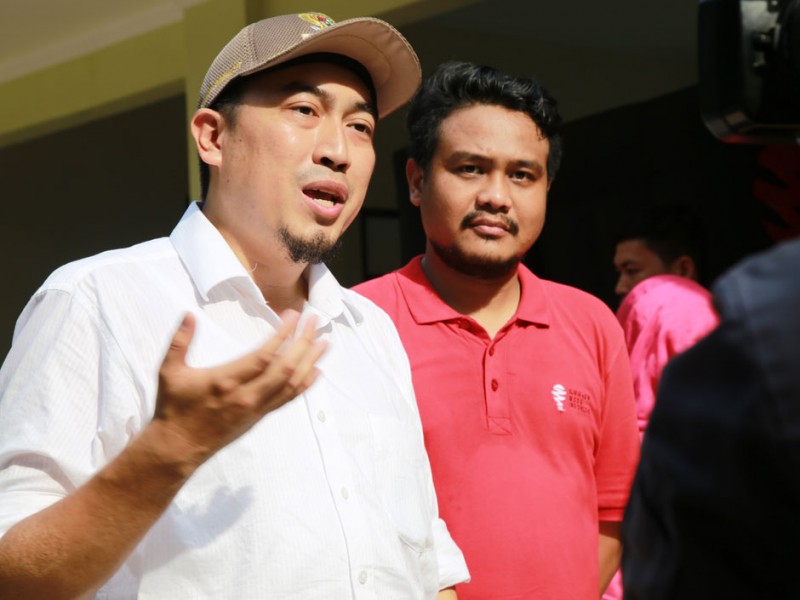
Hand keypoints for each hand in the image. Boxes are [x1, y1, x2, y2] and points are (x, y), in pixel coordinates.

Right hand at [151, 310, 326, 465]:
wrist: (178, 447)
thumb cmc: (174, 407)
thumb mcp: (170, 372)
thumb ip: (179, 342)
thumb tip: (187, 314)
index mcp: (226, 381)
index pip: (263, 356)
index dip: (282, 335)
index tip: (293, 315)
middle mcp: (246, 396)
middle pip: (285, 367)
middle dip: (303, 342)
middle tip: (315, 321)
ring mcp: (256, 408)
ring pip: (291, 383)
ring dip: (310, 361)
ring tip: (324, 342)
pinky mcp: (259, 417)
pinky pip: (288, 399)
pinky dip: (305, 384)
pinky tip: (316, 371)